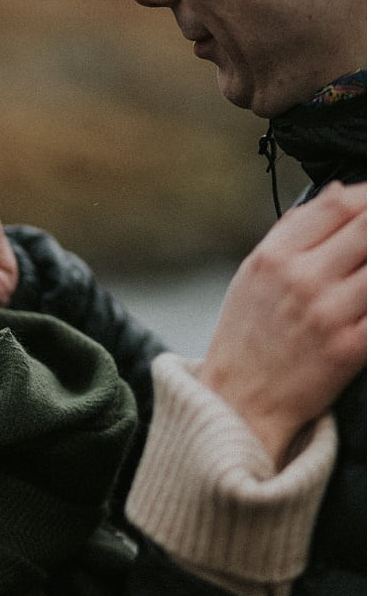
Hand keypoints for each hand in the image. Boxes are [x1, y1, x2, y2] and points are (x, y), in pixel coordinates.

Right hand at [199, 182, 365, 464]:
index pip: (338, 203)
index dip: (368, 196)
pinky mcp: (350, 348)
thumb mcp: (253, 275)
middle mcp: (301, 279)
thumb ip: (292, 230)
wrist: (238, 404)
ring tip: (370, 275)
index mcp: (274, 257)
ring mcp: (328, 313)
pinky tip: (369, 303)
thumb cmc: (246, 339)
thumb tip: (338, 192)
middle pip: (368, 226)